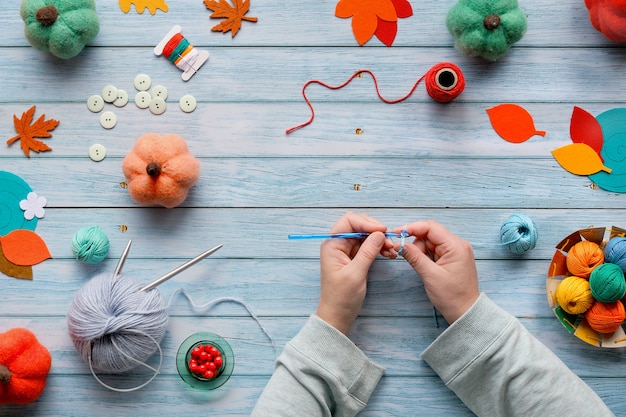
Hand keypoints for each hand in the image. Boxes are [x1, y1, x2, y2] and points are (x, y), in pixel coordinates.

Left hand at [316, 212, 395, 334]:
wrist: (337, 315)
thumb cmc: (341, 297)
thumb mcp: (356, 274)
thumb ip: (367, 252)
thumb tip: (380, 233)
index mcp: (332, 245)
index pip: (349, 221)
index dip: (366, 223)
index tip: (382, 230)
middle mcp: (338, 244)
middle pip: (358, 226)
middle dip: (375, 230)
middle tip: (389, 241)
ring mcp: (346, 250)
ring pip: (365, 235)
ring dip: (379, 240)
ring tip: (391, 250)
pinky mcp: (353, 257)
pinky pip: (367, 246)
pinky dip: (378, 248)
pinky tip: (389, 254)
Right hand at [394, 221, 478, 323]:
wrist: (465, 311)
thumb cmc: (452, 296)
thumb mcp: (430, 275)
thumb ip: (414, 256)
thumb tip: (399, 243)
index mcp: (456, 246)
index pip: (431, 227)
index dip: (412, 228)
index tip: (397, 233)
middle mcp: (458, 244)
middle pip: (430, 233)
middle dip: (416, 243)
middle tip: (407, 255)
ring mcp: (456, 251)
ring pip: (430, 241)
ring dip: (421, 251)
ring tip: (422, 267)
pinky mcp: (452, 257)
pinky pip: (435, 250)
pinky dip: (426, 256)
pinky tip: (426, 267)